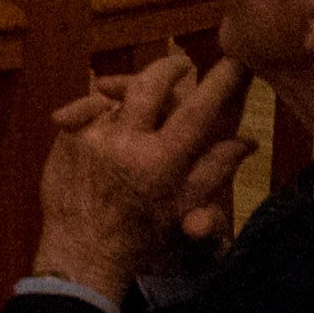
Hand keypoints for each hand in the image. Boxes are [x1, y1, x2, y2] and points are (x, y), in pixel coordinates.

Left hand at [31, 49, 251, 304]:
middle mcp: (125, 143)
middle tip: (182, 64)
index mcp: (161, 162)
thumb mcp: (185, 206)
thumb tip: (247, 141)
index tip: (234, 62)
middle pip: (150, 84)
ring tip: (147, 96)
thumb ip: (216, 169)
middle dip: (170, 68)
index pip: (196, 111)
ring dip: (135, 92)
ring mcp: (91, 137)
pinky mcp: (66, 136)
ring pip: (118, 95)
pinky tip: (113, 108)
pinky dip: (103, 105)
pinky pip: (89, 105)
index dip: (219, 83)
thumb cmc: (141, 234)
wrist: (83, 250)